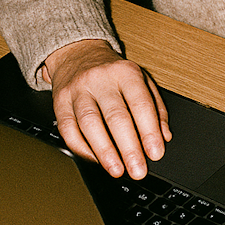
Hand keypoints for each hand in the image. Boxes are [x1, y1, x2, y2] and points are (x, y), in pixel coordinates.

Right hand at [43, 39, 170, 178]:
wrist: (79, 54)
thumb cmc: (114, 72)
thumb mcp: (141, 80)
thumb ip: (156, 107)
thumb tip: (164, 136)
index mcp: (126, 73)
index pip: (140, 104)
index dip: (149, 131)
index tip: (155, 153)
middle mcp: (101, 80)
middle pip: (115, 116)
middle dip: (128, 147)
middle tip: (138, 169)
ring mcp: (78, 90)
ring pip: (89, 123)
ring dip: (104, 151)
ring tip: (117, 170)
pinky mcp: (60, 102)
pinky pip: (68, 130)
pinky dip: (82, 149)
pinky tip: (95, 160)